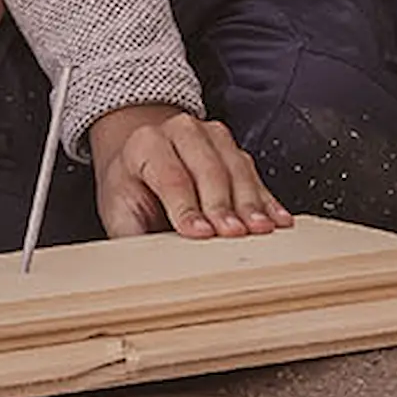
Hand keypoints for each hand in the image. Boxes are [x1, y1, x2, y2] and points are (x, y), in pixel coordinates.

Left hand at [89, 103, 288, 239]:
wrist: (141, 161)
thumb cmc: (132, 191)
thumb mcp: (119, 212)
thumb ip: (132, 234)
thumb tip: (144, 265)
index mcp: (145, 144)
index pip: (170, 176)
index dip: (186, 207)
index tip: (199, 233)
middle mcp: (180, 132)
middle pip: (208, 170)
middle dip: (222, 205)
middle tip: (232, 233)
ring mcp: (211, 136)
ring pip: (236, 168)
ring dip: (250, 203)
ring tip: (259, 229)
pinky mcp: (234, 149)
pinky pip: (255, 173)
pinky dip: (267, 200)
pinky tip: (276, 220)